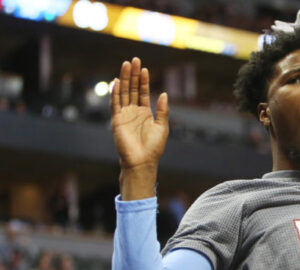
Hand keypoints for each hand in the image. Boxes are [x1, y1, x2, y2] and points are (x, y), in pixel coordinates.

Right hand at [111, 58, 168, 198]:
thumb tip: (164, 93)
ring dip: (124, 79)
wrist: (142, 161)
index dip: (143, 80)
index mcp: (144, 113)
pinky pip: (115, 103)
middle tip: (134, 60)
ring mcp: (124, 115)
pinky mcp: (117, 120)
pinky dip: (115, 92)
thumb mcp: (162, 126)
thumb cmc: (154, 147)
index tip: (145, 68)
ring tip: (126, 64)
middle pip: (132, 89)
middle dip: (133, 75)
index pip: (143, 92)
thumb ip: (163, 110)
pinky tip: (116, 81)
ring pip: (123, 92)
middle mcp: (133, 112)